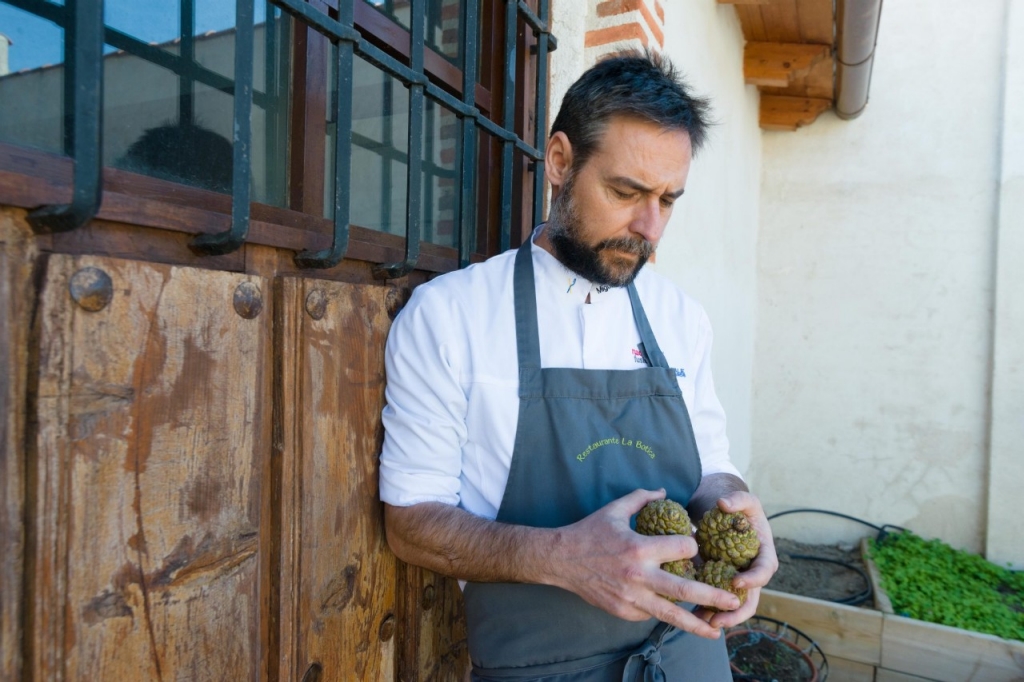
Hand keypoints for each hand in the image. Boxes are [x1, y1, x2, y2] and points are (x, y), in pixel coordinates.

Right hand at [546, 488, 743, 638]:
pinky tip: (673, 613)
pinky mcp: (623, 611)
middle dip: (712, 596)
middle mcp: (638, 576)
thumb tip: (665, 491)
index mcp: (639, 547)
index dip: (692, 547)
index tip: (694, 547)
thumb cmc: (589, 531)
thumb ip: (642, 498)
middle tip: (733, 601)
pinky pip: (649, 614)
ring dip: (696, 624)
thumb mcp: (615, 509)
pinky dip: (662, 613)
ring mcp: (630, 597)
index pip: (682, 550)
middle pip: (684, 589)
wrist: (560, 559)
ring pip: (670, 615)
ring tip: (716, 630)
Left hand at [697, 491, 778, 629]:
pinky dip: (706, 607)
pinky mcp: (721, 582)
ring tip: (702, 622)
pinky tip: (690, 615)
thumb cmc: (739, 508)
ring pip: (732, 605)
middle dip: (737, 612)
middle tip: (719, 619)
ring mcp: (737, 580)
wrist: (727, 516)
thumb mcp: (744, 499)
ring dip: (719, 616)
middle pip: (750, 599)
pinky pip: (716, 599)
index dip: (753, 579)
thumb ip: (738, 499)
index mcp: (764, 554)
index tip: (736, 581)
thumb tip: (723, 504)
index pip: (765, 570)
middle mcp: (752, 572)